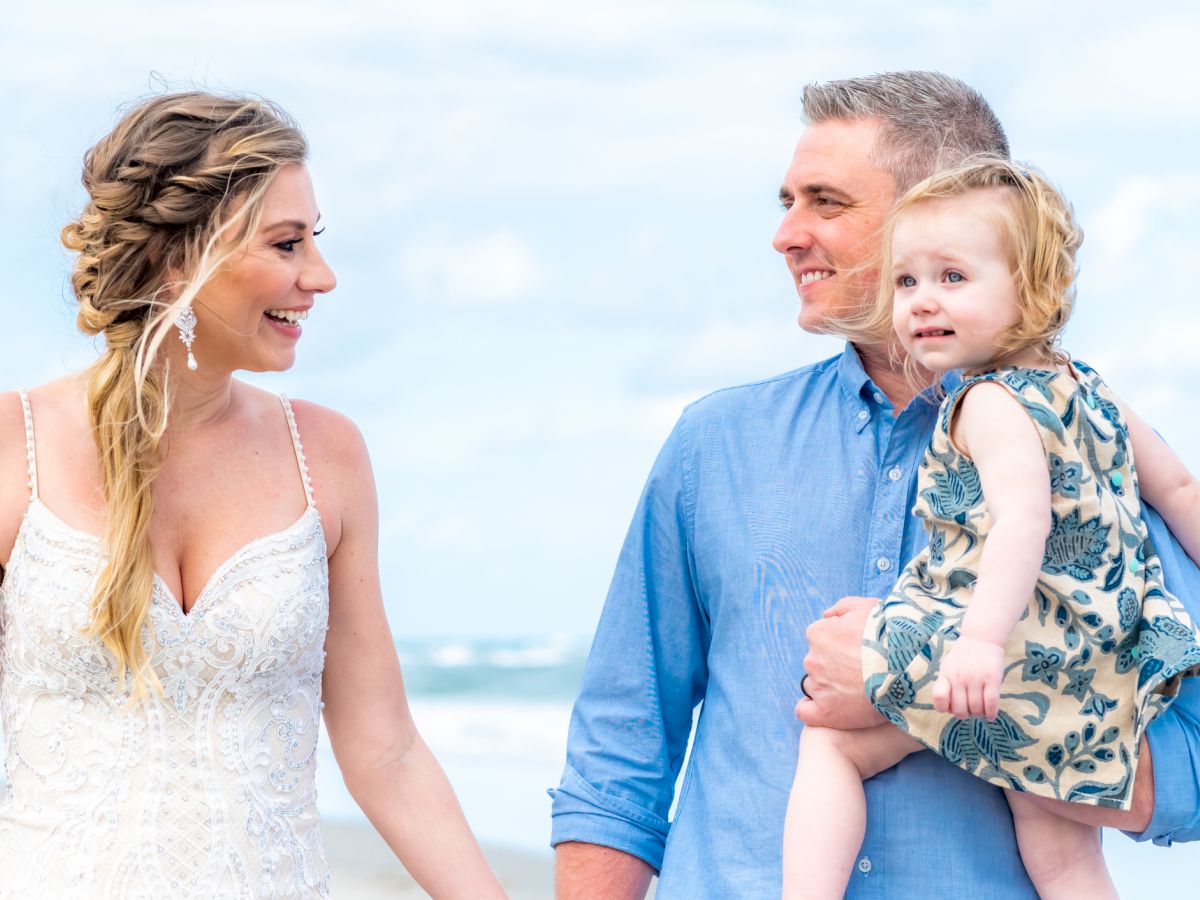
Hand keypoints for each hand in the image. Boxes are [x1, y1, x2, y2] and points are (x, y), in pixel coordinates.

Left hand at [794, 596, 885, 730]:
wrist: (910, 668)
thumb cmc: (890, 635)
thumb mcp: (867, 607)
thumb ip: (842, 608)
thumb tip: (826, 616)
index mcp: (818, 634)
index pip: (820, 640)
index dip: (838, 646)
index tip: (856, 653)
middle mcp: (812, 659)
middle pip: (817, 664)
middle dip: (834, 667)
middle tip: (860, 672)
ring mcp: (818, 687)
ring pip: (815, 687)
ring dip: (830, 688)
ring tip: (857, 691)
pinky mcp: (826, 713)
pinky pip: (806, 712)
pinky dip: (813, 711)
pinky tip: (831, 709)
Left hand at [931, 634, 1004, 719]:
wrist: (981, 638)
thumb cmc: (963, 657)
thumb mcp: (947, 667)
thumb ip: (945, 685)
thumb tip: (946, 709)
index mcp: (946, 675)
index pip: (939, 698)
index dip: (944, 708)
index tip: (950, 708)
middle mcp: (959, 677)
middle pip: (960, 709)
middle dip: (964, 715)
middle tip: (969, 712)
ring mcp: (976, 678)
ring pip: (976, 708)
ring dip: (979, 715)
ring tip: (980, 711)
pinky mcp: (992, 678)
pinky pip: (991, 703)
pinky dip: (991, 713)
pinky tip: (991, 715)